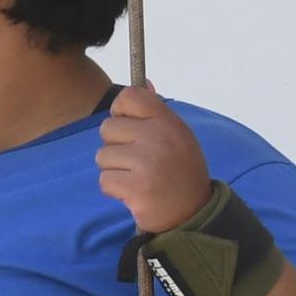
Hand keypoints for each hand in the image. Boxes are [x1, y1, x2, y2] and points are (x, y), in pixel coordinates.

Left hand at [96, 84, 211, 233]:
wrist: (192, 213)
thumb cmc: (179, 171)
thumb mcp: (176, 136)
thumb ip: (156, 111)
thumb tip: (143, 82)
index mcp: (168, 121)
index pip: (129, 97)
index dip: (120, 112)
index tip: (129, 128)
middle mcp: (159, 137)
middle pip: (107, 128)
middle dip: (115, 146)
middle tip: (136, 161)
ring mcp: (148, 163)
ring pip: (102, 156)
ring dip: (114, 170)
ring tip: (136, 178)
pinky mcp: (137, 188)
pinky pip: (105, 180)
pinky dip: (114, 189)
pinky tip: (133, 192)